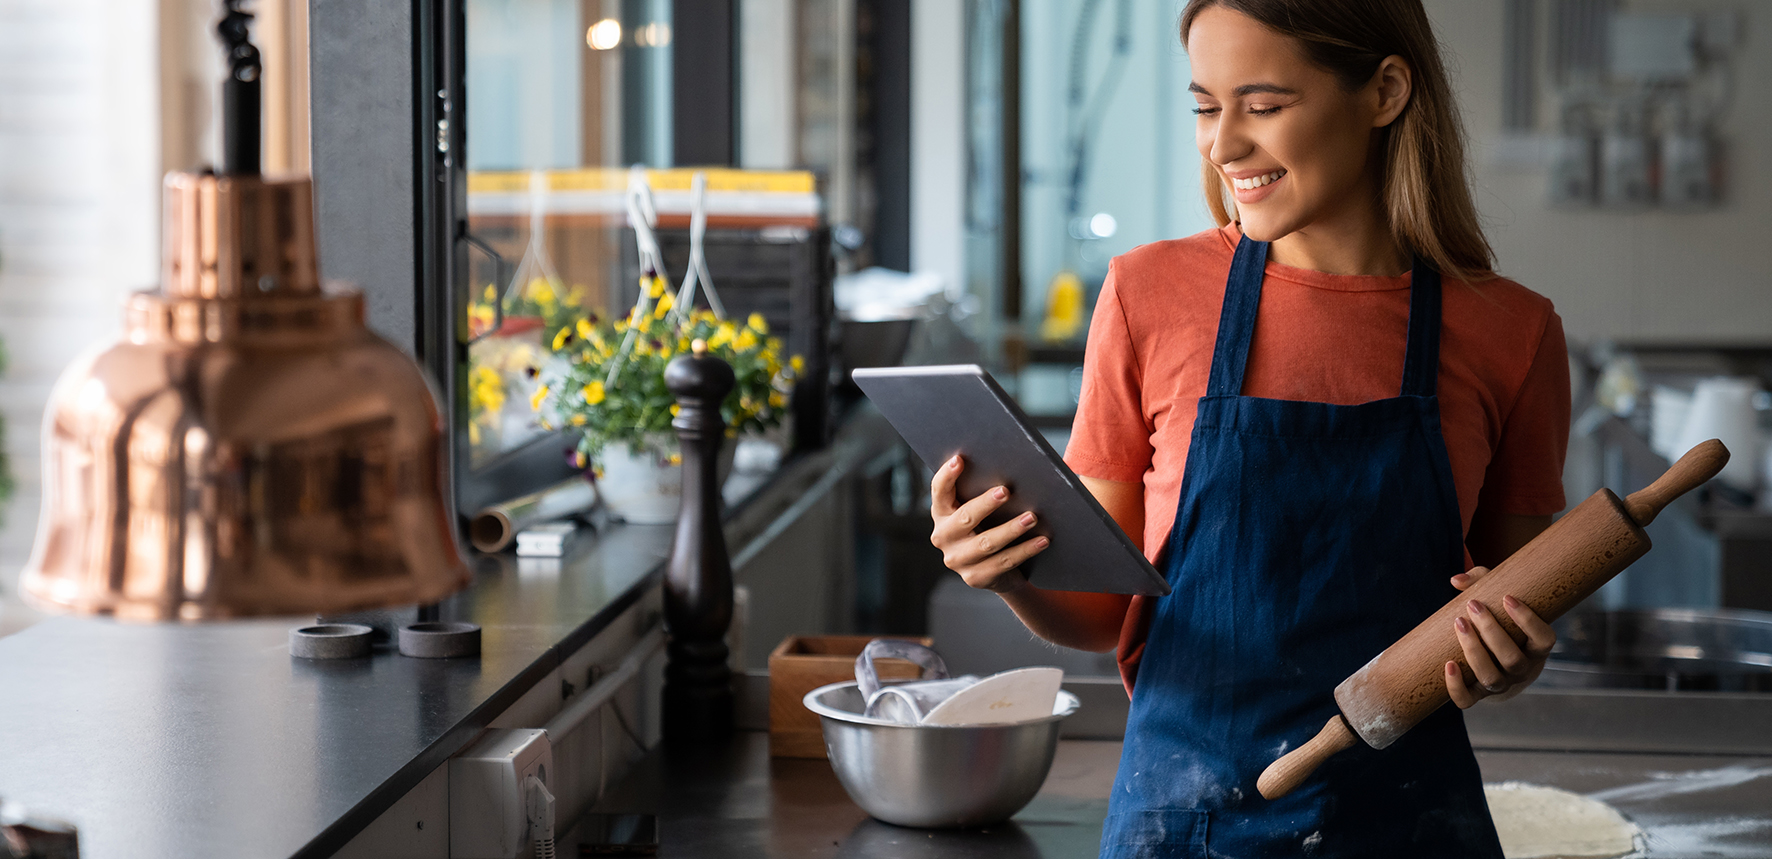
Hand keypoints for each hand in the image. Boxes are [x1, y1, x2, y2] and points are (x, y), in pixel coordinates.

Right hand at [929, 454, 1049, 592]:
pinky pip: (1004, 562)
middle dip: (986, 503)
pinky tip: (1042, 540)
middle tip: (1006, 491)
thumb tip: (1020, 465)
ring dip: (1011, 529)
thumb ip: (988, 489)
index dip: (947, 476)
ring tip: (1032, 517)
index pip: (939, 491)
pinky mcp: (975, 577)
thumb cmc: (991, 526)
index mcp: (942, 513)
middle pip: (965, 518)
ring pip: (987, 542)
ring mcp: (958, 560)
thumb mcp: (984, 509)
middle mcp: (943, 537)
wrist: (997, 570)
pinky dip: (1025, 550)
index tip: (960, 459)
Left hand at [1443, 566, 1555, 707]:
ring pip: (1491, 678)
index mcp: (1536, 649)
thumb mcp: (1499, 600)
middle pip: (1512, 659)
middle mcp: (1522, 671)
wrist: (1496, 662)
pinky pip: (1467, 700)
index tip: (1507, 598)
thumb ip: (1482, 582)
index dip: (1529, 621)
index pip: (1544, 639)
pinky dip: (1456, 686)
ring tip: (1459, 623)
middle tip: (1474, 605)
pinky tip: (1447, 664)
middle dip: (1491, 631)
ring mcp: (1501, 685)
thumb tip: (1456, 580)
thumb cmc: (1501, 622)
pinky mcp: (1478, 695)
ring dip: (1474, 651)